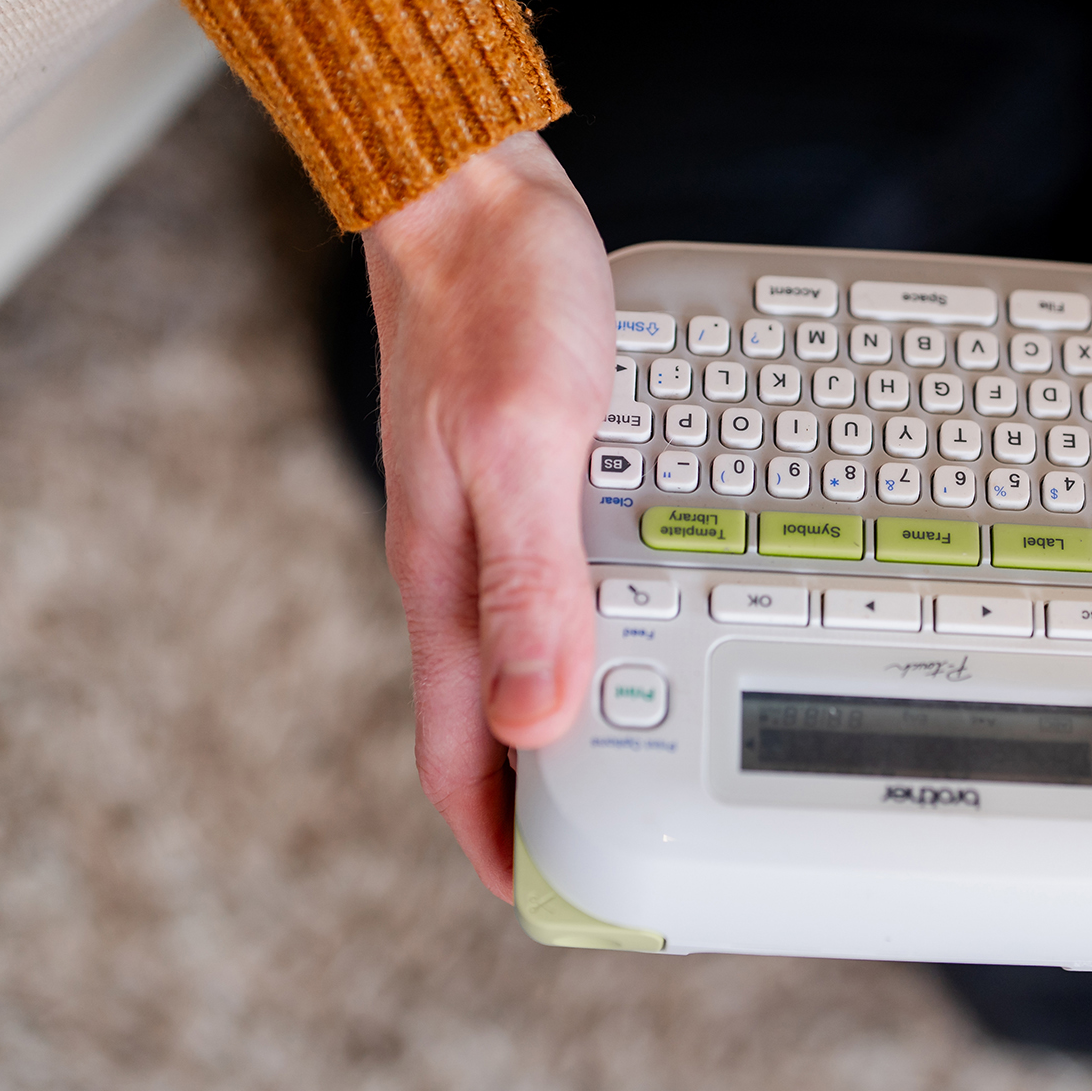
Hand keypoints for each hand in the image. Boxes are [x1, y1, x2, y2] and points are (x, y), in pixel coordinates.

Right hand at [363, 132, 614, 899]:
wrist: (471, 198)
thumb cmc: (493, 300)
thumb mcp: (524, 439)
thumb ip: (528, 582)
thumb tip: (533, 722)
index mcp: (448, 574)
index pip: (459, 744)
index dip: (497, 830)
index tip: (542, 892)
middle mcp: (460, 561)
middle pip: (494, 712)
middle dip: (541, 789)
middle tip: (607, 839)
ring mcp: (488, 519)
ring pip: (528, 650)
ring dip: (577, 710)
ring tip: (642, 751)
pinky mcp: (521, 477)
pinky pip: (553, 583)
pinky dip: (598, 625)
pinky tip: (643, 619)